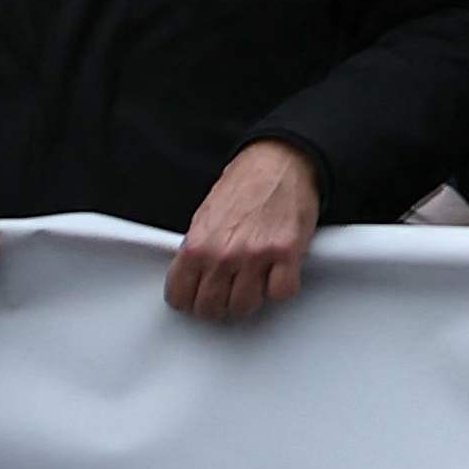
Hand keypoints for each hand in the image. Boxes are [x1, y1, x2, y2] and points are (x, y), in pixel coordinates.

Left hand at [163, 140, 323, 323]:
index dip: (190, 300)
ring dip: (250, 299)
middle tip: (228, 292)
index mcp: (197, 245)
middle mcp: (223, 254)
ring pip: (244, 306)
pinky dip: (281, 288)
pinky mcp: (288, 252)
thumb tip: (194, 280)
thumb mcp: (205, 216)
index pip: (180, 298)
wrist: (282, 159)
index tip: (199, 296)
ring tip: (254, 283)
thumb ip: (198, 251)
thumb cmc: (245, 184)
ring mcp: (256, 255)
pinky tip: (279, 274)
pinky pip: (281, 292)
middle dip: (219, 304)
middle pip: (211, 308)